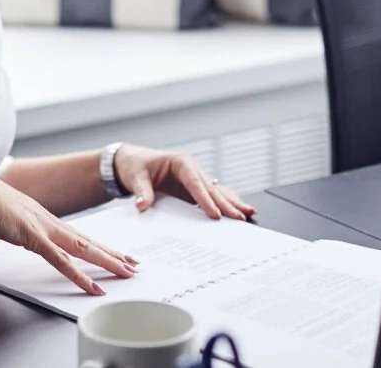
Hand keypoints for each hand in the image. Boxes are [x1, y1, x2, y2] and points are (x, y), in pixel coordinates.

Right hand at [0, 163, 138, 295]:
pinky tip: (94, 286)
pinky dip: (79, 275)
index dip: (95, 245)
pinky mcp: (34, 237)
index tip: (112, 253)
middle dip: (112, 253)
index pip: (75, 235)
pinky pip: (62, 262)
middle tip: (134, 264)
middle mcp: (48, 221)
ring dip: (108, 262)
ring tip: (128, 272)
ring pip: (84, 249)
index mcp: (40, 217)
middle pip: (87, 241)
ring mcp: (44, 228)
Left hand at [113, 144, 256, 220]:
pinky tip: (237, 212)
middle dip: (226, 204)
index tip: (215, 214)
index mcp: (180, 162)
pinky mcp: (193, 188)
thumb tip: (143, 205)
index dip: (205, 199)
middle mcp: (191, 169)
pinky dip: (224, 203)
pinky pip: (212, 195)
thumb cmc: (136, 166)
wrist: (132, 162)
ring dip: (231, 203)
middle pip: (211, 188)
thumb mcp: (136, 177)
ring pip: (216, 191)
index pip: (195, 183)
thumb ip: (142, 191)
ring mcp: (195, 178)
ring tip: (248, 213)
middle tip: (240, 217)